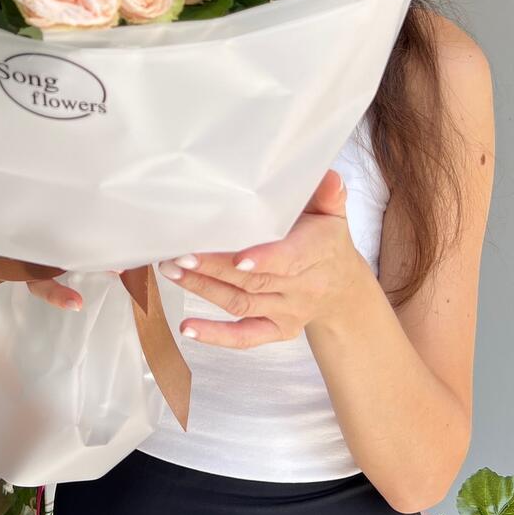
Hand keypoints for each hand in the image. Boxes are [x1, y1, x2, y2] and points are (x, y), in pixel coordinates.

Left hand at [157, 169, 371, 347]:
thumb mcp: (332, 213)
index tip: (237, 258)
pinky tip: (188, 329)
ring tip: (171, 271)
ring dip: (204, 289)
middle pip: (254, 281)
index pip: (290, 259)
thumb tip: (329, 177)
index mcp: (317, 253)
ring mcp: (288, 311)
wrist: (342, 288)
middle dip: (213, 268)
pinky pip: (245, 337)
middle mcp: (302, 287)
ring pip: (242, 303)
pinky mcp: (277, 331)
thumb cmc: (327, 240)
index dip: (264, 259)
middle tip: (179, 254)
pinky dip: (216, 336)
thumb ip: (327, 195)